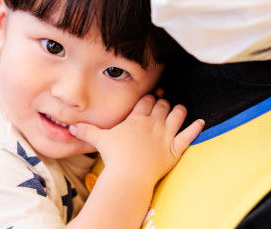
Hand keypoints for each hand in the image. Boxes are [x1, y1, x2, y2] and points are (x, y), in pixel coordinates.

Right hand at [69, 95, 204, 186]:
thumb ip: (86, 130)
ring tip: (179, 109)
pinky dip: (195, 128)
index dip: (149, 97)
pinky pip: (189, 136)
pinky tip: (201, 122)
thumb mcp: (99, 139)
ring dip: (179, 110)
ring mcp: (166, 135)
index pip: (146, 101)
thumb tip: (69, 126)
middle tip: (163, 102)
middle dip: (163, 102)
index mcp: (137, 118)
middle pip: (162, 105)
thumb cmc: (114, 156)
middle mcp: (153, 123)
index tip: (151, 96)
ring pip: (177, 115)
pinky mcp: (175, 149)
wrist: (129, 174)